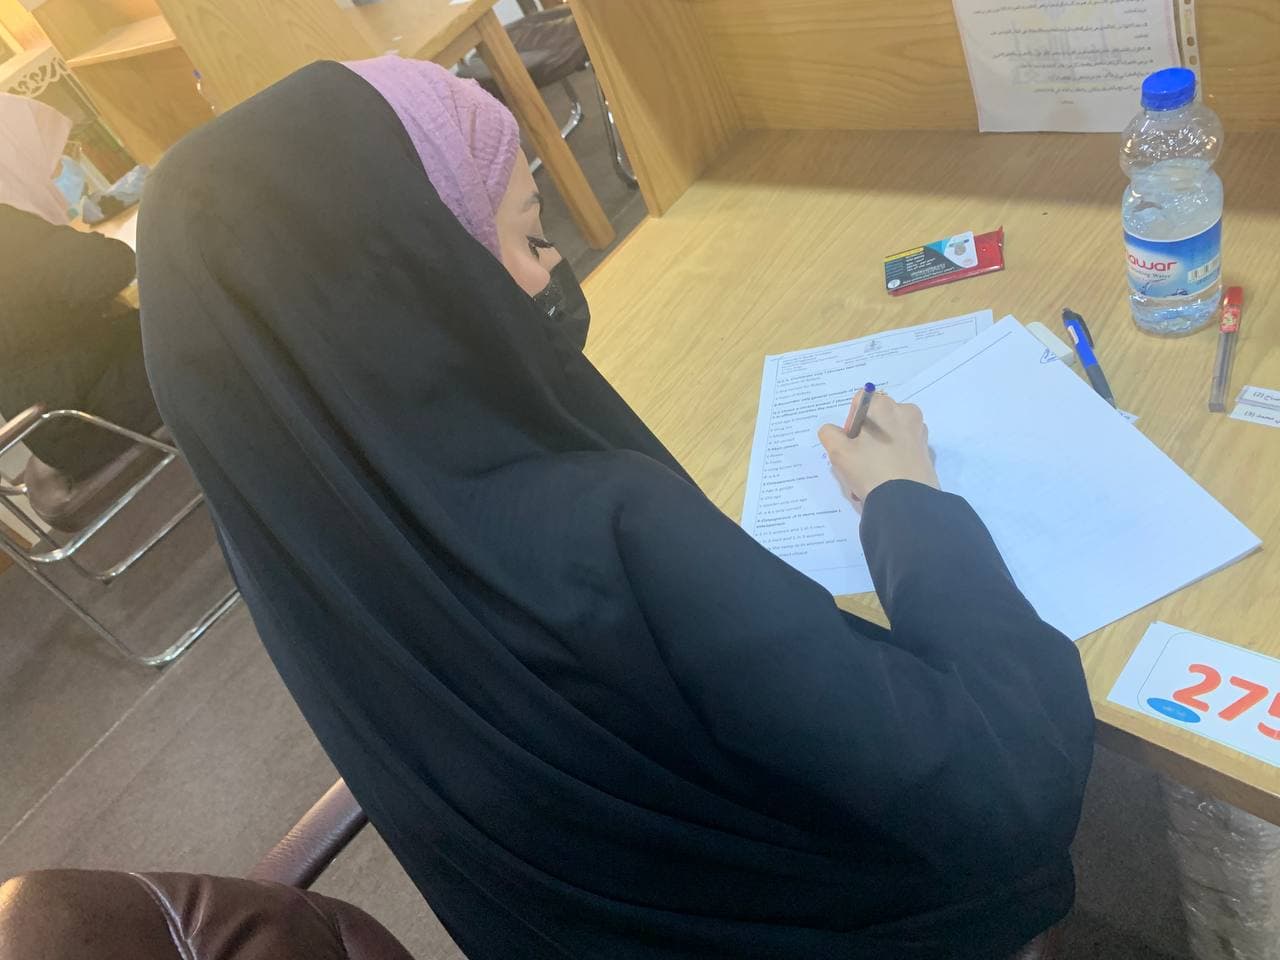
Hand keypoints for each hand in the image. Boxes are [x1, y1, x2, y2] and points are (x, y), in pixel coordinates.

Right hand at [817, 391, 938, 510]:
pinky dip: (894, 459)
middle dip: (866, 436)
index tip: (851, 443)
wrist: (906, 502)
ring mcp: (919, 432)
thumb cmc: (870, 470)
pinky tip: (888, 479)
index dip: (851, 421)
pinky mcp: (927, 452)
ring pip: (891, 434)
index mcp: (885, 406)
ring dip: (880, 449)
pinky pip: (904, 449)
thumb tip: (834, 431)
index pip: (860, 401)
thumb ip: (829, 433)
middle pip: (878, 418)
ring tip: (873, 475)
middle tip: (860, 461)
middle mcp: (906, 412)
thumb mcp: (838, 452)